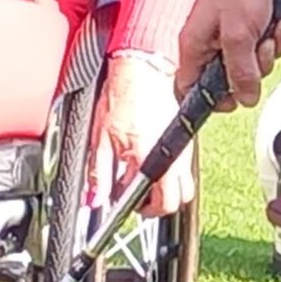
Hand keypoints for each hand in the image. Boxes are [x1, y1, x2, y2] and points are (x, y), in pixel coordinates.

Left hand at [90, 53, 193, 216]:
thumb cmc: (123, 98)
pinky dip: (169, 173)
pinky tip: (149, 161)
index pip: (160, 203)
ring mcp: (182, 148)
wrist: (141, 71)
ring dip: (166, 190)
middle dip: (159, 206)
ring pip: (185, 184)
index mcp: (151, 159)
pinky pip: (183, 167)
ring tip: (143, 180)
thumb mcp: (101, 139)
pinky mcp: (184, 140)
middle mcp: (173, 157)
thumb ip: (98, 174)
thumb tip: (95, 199)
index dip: (142, 210)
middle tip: (138, 200)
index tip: (128, 206)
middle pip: (179, 199)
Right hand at [175, 0, 280, 109]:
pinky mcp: (254, 22)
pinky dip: (279, 34)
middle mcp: (210, 40)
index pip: (187, 87)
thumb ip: (241, 71)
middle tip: (260, 49)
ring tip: (271, 28)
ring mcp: (233, 31)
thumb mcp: (240, 34)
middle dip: (253, 68)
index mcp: (194, 44)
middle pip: (230, 79)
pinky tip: (280, 19)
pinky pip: (269, 43)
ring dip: (271, 49)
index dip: (207, 101)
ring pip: (255, 62)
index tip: (229, 104)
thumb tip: (244, 99)